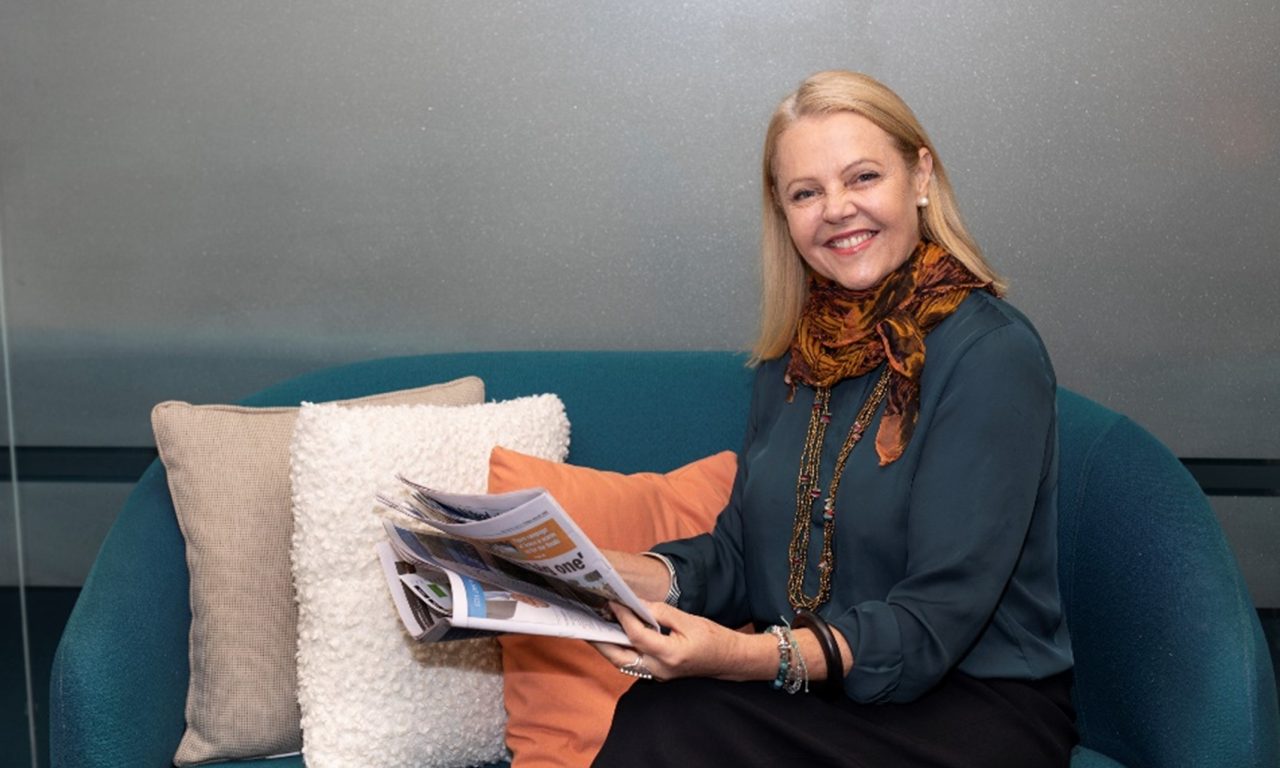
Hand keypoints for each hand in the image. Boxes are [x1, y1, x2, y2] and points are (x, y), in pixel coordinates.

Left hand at [592, 601, 763, 682]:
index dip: (623, 617)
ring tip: (595, 628)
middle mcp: (660, 669)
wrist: (729, 660)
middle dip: (601, 641)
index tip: (612, 602)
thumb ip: (662, 612)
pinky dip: (620, 649)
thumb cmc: (713, 638)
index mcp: (670, 655)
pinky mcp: (657, 673)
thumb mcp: (690, 620)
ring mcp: (657, 675)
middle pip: (620, 657)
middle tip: (587, 623)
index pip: (637, 635)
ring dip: (607, 646)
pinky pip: (632, 662)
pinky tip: (614, 635)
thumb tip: (639, 605)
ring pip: (623, 663)